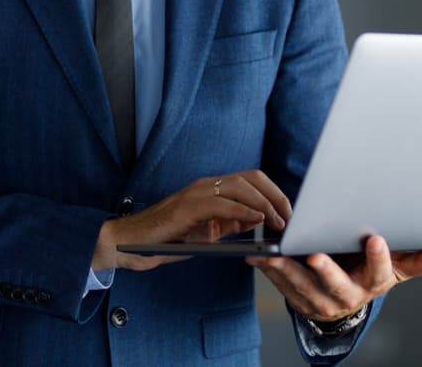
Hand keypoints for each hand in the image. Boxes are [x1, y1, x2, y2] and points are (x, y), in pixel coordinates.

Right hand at [94, 170, 291, 271]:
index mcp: (212, 188)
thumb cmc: (167, 239)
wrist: (131, 243)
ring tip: (279, 222)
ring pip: (241, 186)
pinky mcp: (188, 206)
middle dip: (276, 196)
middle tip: (290, 217)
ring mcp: (196, 192)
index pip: (251, 180)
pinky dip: (244, 210)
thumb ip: (230, 223)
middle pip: (252, 178)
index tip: (289, 213)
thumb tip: (258, 220)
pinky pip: (223, 203)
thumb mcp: (207, 231)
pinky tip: (257, 221)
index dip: (274, 193)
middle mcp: (206, 184)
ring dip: (265, 204)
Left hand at [247, 235, 421, 321]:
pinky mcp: (298, 298)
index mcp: (374, 283)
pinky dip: (270, 271)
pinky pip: (282, 287)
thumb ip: (419, 259)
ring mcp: (321, 300)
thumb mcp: (397, 267)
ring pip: (303, 287)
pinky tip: (260, 256)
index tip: (376, 239)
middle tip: (315, 255)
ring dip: (288, 270)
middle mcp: (348, 295)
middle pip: (338, 285)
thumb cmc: (371, 271)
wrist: (346, 296)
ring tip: (276, 254)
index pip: (380, 272)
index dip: (379, 257)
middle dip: (326, 270)